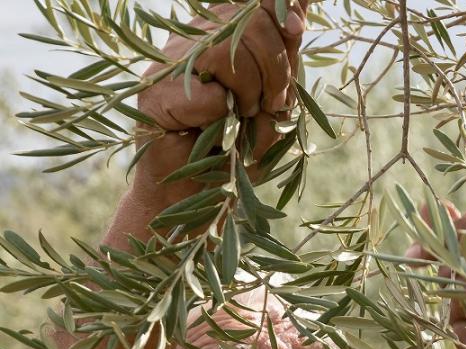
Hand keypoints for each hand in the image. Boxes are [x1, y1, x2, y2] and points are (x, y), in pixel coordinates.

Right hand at [133, 0, 306, 207]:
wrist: (196, 198)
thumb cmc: (236, 157)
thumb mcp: (272, 111)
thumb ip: (282, 70)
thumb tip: (295, 24)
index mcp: (220, 39)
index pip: (253, 6)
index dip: (279, 8)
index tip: (296, 27)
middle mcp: (193, 43)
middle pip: (248, 23)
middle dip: (276, 68)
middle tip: (273, 104)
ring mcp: (170, 66)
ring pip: (229, 52)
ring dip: (251, 94)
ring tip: (243, 119)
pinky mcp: (156, 96)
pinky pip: (211, 95)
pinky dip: (225, 119)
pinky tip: (213, 133)